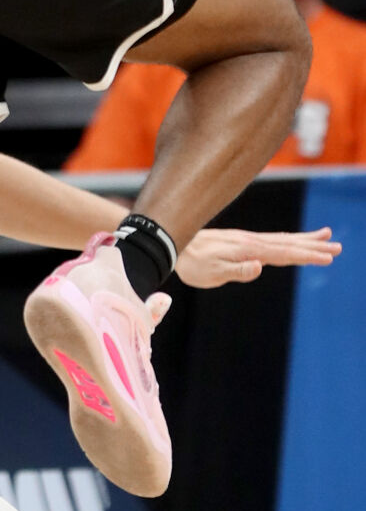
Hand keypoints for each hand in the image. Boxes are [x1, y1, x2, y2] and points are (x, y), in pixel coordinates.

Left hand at [176, 226, 340, 290]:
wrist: (172, 243)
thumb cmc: (191, 263)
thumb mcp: (211, 273)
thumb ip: (237, 270)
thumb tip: (260, 266)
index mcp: (248, 250)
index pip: (283, 253)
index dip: (306, 256)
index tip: (327, 257)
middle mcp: (251, 242)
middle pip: (288, 243)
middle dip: (313, 247)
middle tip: (338, 248)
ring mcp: (247, 240)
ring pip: (283, 239)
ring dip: (305, 240)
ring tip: (327, 237)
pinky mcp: (242, 241)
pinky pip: (272, 239)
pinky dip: (288, 238)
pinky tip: (294, 240)